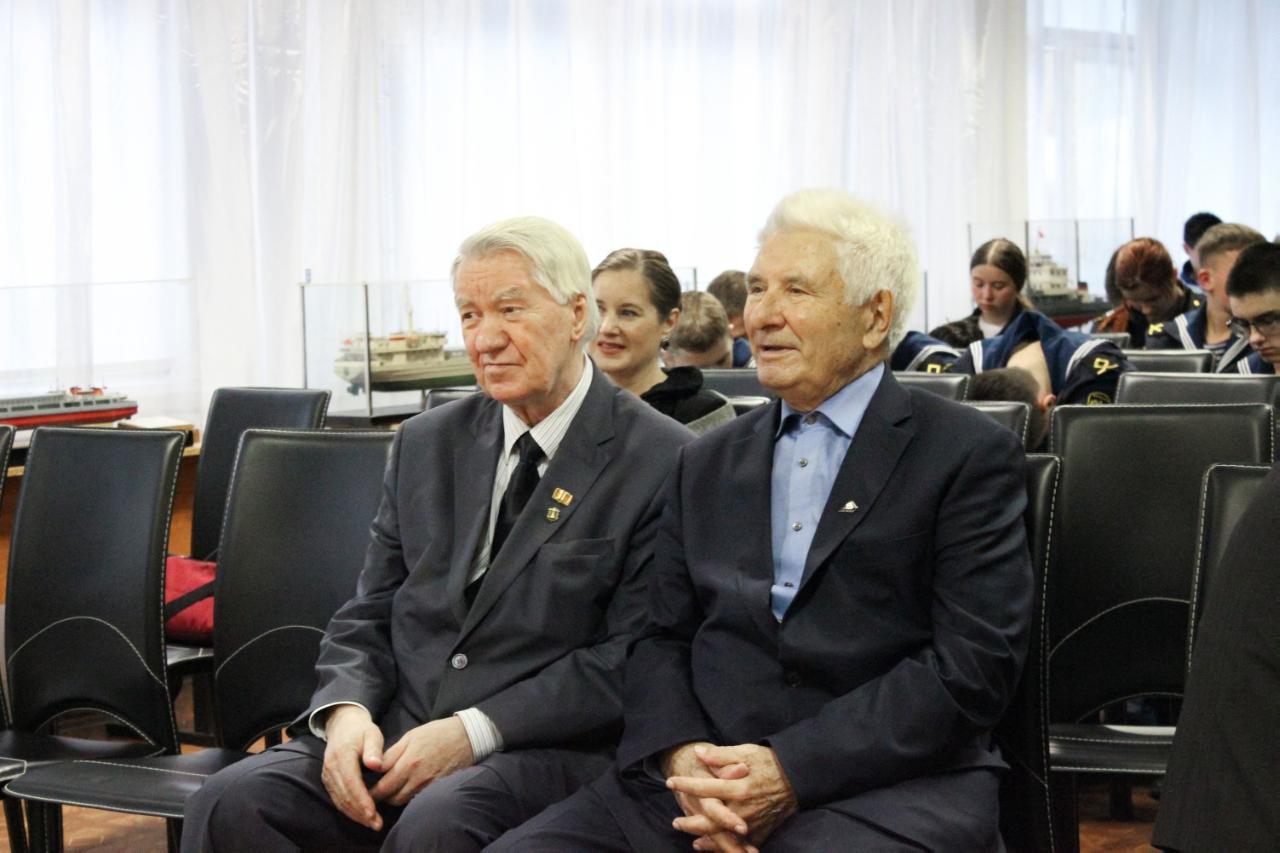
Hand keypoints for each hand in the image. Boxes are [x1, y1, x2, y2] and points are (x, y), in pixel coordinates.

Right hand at [321, 705, 385, 829]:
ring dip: (355, 814)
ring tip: (372, 823)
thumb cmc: (362, 730)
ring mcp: (327, 774)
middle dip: (360, 812)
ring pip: (339, 800)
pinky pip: (337, 798)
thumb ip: (374, 749)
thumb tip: (375, 765)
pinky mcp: (328, 780)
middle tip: (377, 823)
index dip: (361, 799)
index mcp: (342, 755)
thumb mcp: (372, 733)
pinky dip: (348, 809)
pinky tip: (361, 816)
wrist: (343, 725)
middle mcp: (331, 767)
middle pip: (344, 795)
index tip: (373, 812)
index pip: (351, 782)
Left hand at [367, 716, 474, 805]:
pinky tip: (405, 791)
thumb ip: (392, 753)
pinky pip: (417, 799)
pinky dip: (409, 797)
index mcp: (408, 762)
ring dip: (393, 799)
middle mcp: (417, 777)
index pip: (382, 784)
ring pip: (403, 800)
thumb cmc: (437, 733)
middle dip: (379, 798)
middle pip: (391, 797)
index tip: (363, 790)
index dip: (370, 790)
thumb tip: (375, 767)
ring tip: (387, 794)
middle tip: (371, 796)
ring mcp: (429, 785)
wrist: (467, 737)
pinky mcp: (438, 789)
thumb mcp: (411, 736)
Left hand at [668, 744, 797, 847]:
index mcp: (738, 786)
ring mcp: (753, 822)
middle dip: (690, 822)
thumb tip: (698, 753)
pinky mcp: (762, 831)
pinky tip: (715, 846)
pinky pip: (741, 843)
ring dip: (705, 838)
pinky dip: (725, 846)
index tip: (671, 782)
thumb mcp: (746, 751)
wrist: (798, 777)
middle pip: (711, 820)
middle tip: (675, 821)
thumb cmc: (770, 762)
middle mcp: (744, 807)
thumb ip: (721, 755)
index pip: (706, 787)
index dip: (686, 785)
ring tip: (691, 838)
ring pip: (723, 835)